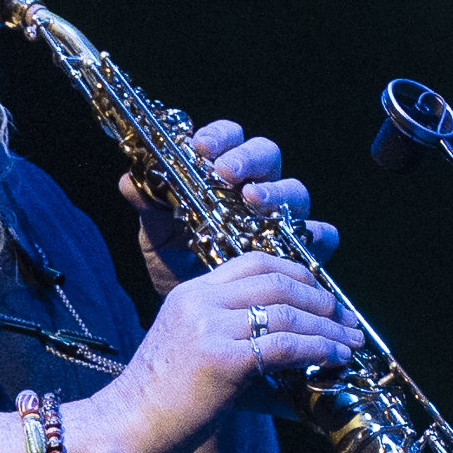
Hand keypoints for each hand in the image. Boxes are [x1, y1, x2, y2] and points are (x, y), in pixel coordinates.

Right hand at [73, 251, 363, 452]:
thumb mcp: (199, 355)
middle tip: (346, 321)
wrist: (125, 428)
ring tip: (350, 343)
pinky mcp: (222, 359)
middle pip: (278, 280)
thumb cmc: (162, 402)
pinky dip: (318, 350)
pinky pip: (285, 345)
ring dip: (328, 328)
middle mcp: (201, 301)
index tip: (323, 296)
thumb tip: (299, 364)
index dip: (298, 274)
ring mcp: (210, 327)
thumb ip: (242, 348)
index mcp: (192, 293)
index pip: (255, 262)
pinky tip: (334, 360)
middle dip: (321, 299)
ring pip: (288, 312)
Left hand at [120, 119, 339, 294]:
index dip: (218, 136)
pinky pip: (322, 234)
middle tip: (226, 173)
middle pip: (267, 155)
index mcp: (223, 174)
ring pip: (295, 190)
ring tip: (253, 201)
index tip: (199, 147)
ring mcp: (283, 216)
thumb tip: (129, 181)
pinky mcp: (303, 249)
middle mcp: (257, 189)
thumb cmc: (178, 263)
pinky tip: (294, 242)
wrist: (195, 315)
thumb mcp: (157, 236)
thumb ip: (149, 207)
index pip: (228, 138)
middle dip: (248, 158)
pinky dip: (314, 235)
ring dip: (276, 191)